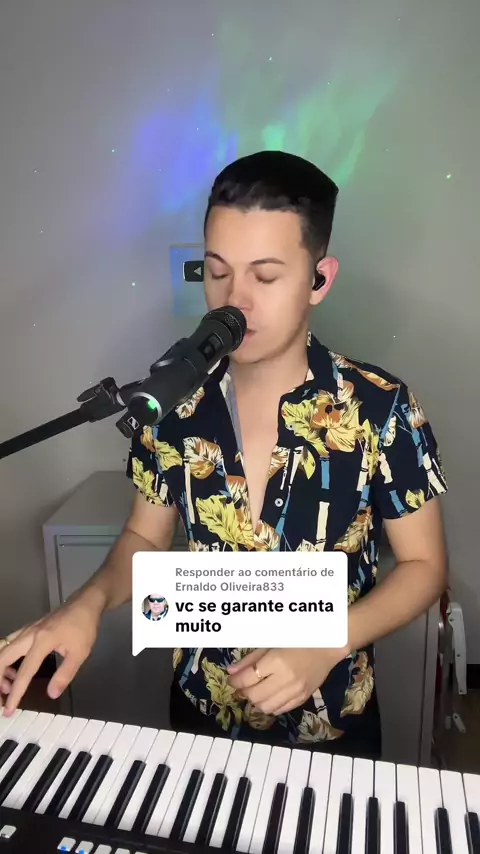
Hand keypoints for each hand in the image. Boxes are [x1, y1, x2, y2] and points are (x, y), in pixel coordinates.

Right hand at [0, 588, 103, 715]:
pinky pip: (10, 642)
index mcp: (42, 641)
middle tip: (2, 698)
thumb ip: (65, 674)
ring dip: (0, 667)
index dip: (16, 693)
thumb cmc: (84, 627)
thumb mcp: (80, 653)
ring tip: (7, 685)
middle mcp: (30, 634)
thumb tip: (51, 694)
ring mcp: (28, 629)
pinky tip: (14, 668)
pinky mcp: (30, 628)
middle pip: (2, 657)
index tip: (9, 709)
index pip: (24, 672)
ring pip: (3, 648)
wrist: (86, 602)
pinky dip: (6, 657)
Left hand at [227, 647, 344, 715]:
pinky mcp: (303, 698)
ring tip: (255, 691)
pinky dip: (270, 706)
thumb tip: (231, 671)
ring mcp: (295, 691)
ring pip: (266, 707)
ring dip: (256, 701)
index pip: (248, 678)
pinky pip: (280, 710)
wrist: (327, 646)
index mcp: (276, 662)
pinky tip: (268, 696)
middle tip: (242, 685)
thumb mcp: (271, 644)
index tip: (231, 680)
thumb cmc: (298, 639)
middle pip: (255, 696)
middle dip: (244, 692)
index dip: (235, 681)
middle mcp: (286, 679)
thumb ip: (250, 659)